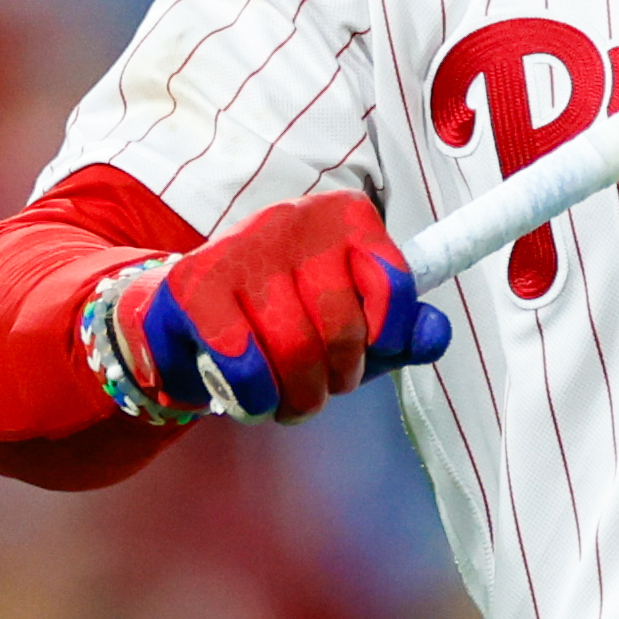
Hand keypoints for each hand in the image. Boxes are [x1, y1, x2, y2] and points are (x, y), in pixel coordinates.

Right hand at [112, 192, 452, 423]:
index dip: (384, 340)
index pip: (393, 284)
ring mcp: (241, 245)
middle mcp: (294, 217)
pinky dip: (253, 398)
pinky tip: (249, 397)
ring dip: (296, 398)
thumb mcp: (352, 324)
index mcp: (344, 216)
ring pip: (293, 350)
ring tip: (288, 402)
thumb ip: (400, 332)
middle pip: (341, 328)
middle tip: (320, 391)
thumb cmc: (280, 319)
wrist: (183, 316)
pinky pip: (243, 363)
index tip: (366, 354)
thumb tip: (435, 335)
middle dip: (337, 380)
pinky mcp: (194, 284)